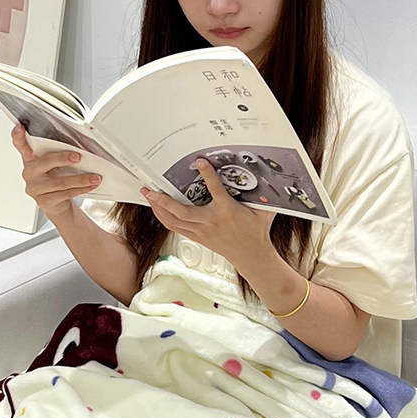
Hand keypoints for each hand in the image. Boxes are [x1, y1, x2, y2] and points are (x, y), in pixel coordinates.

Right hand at [11, 124, 100, 223]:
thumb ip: (58, 155)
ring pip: (60, 182)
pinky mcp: (45, 202)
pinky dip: (81, 189)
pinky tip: (90, 186)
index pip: (21, 146)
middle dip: (63, 158)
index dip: (18, 137)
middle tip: (78, 157)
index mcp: (30, 160)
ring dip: (80, 179)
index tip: (20, 127)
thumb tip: (80, 148)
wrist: (57, 205)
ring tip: (94, 177)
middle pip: (45, 163)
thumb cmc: (55, 180)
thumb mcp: (54, 166)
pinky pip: (65, 194)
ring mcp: (35, 189)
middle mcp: (30, 174)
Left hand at [141, 159, 276, 275]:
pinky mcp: (198, 238)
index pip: (215, 190)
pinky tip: (158, 210)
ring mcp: (202, 232)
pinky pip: (176, 228)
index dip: (208, 175)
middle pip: (182, 211)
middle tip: (149, 188)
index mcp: (227, 212)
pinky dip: (165, 218)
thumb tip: (268, 175)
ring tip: (148, 196)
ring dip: (159, 209)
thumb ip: (263, 193)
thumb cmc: (257, 231)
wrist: (252, 255)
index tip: (200, 162)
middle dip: (163, 199)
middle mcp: (211, 223)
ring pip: (174, 221)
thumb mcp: (263, 209)